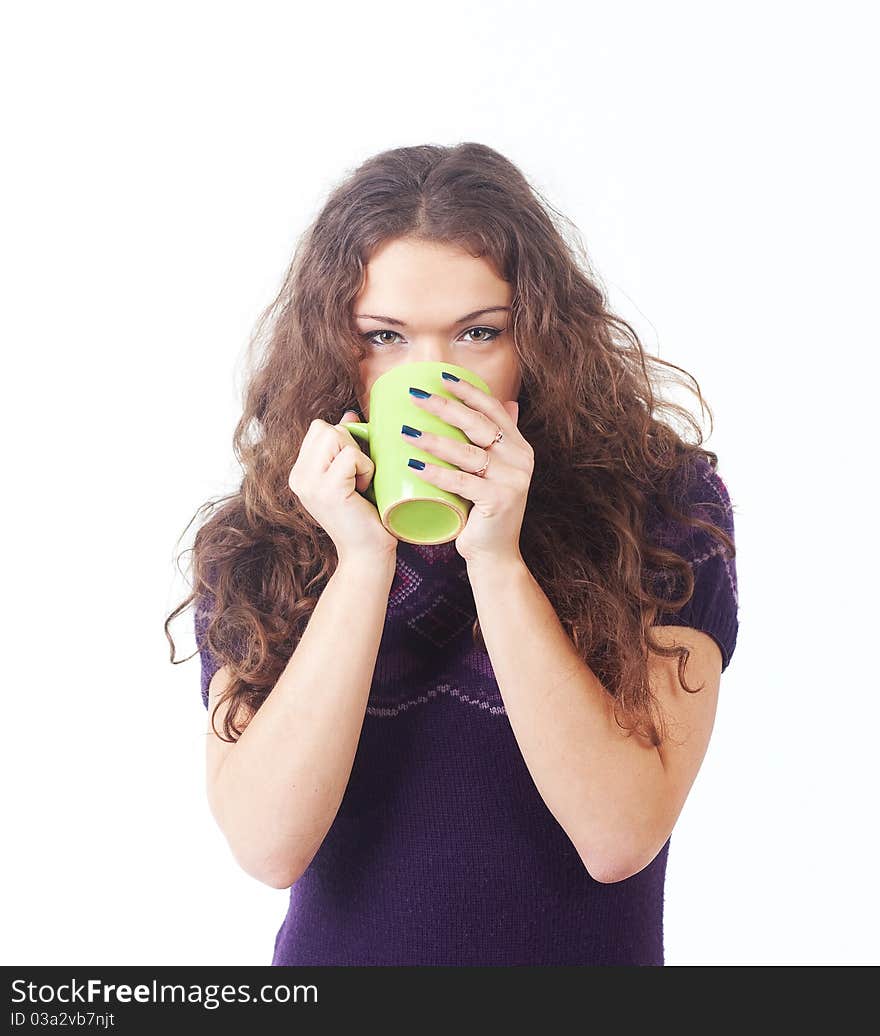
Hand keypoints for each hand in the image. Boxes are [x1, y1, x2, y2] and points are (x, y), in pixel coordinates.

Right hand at [289, 411, 397, 564]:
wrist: (367, 554)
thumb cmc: (365, 515)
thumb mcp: (351, 474)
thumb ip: (345, 444)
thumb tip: (350, 413)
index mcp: (300, 472)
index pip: (318, 428)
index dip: (343, 440)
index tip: (352, 469)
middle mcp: (298, 477)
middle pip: (324, 427)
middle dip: (350, 445)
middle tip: (357, 476)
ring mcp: (309, 483)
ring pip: (336, 435)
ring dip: (358, 456)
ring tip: (359, 483)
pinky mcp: (328, 489)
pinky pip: (351, 455)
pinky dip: (366, 469)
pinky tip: (363, 490)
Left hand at [402, 376, 533, 564]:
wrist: (494, 554)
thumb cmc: (484, 512)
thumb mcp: (493, 472)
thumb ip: (497, 441)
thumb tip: (508, 403)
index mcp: (519, 447)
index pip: (492, 409)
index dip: (468, 391)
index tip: (441, 377)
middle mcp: (520, 459)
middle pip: (478, 424)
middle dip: (444, 407)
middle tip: (415, 397)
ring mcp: (513, 480)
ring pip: (467, 452)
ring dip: (433, 440)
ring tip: (404, 432)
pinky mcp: (500, 500)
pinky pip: (462, 482)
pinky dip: (436, 473)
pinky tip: (413, 465)